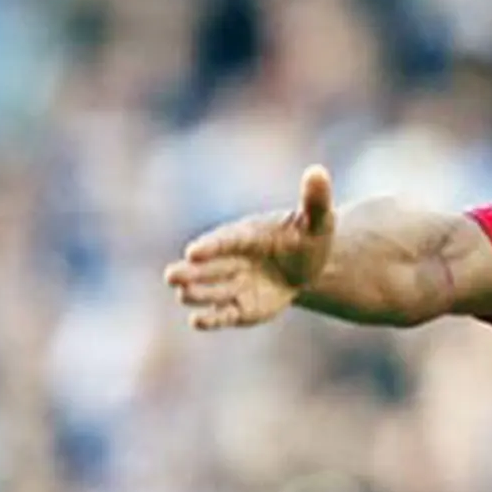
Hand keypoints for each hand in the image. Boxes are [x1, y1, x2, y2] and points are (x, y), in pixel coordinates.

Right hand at [164, 165, 335, 329]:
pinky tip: (196, 321)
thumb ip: (316, 199)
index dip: (211, 247)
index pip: (226, 241)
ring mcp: (234, 285)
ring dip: (196, 293)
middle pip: (206, 267)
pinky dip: (210, 319)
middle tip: (172, 276)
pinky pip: (222, 315)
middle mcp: (232, 260)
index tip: (193, 251)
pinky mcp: (239, 309)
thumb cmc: (310, 237)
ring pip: (208, 291)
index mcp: (247, 235)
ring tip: (184, 294)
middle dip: (189, 271)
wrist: (310, 266)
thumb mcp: (319, 219)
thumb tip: (318, 171)